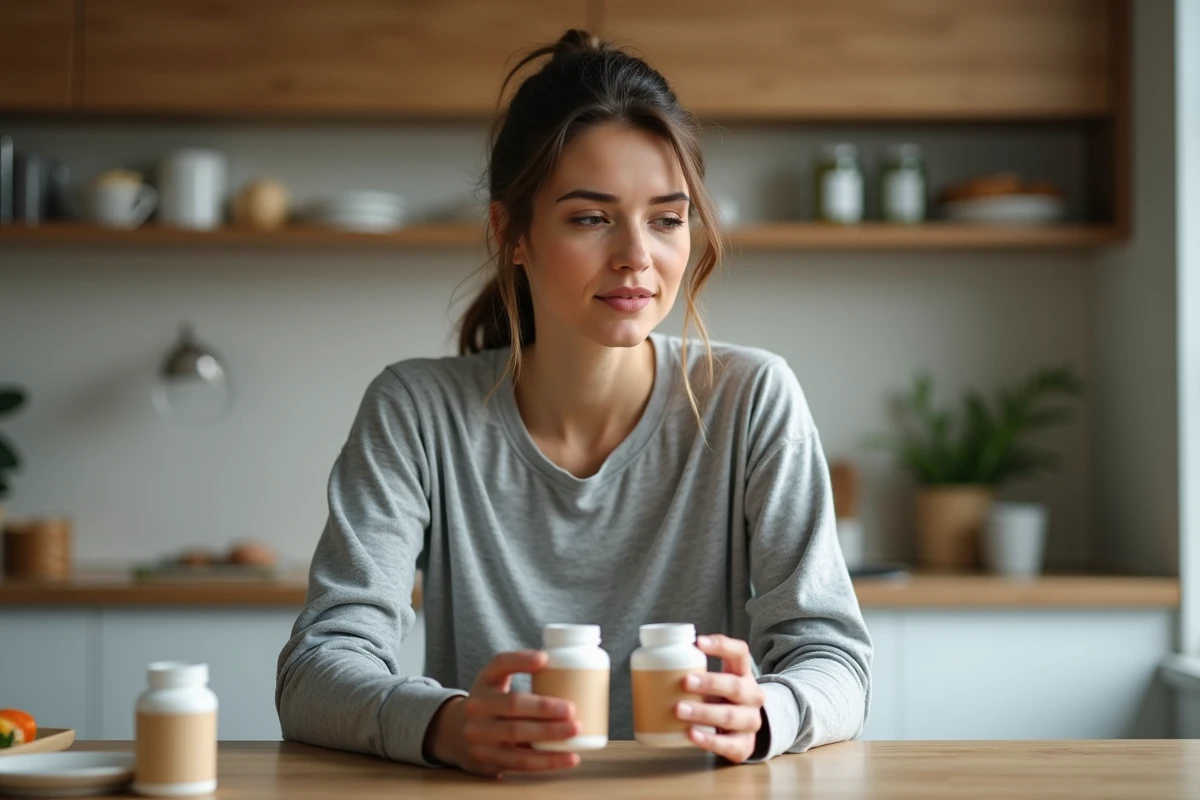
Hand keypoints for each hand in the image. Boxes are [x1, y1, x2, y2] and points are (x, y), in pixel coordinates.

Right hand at [425, 650, 580, 777]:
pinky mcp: (488, 759)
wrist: (455, 735)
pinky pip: (520, 761)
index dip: (521, 661)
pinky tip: (568, 757)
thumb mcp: (495, 682)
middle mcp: (478, 706)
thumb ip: (519, 670)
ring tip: (575, 732)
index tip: (544, 659)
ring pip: (516, 734)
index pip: (500, 664)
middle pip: (511, 704)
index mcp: (485, 681)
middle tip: (571, 709)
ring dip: (549, 734)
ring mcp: (480, 735)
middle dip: (544, 707)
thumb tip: (559, 663)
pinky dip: (547, 761)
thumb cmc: (490, 705)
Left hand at [675, 634, 765, 763]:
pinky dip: (709, 740)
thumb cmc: (719, 700)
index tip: (698, 642)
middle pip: (735, 686)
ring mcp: (750, 722)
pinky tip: (691, 734)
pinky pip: (728, 744)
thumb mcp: (715, 684)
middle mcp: (752, 696)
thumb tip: (650, 665)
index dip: (721, 645)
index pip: (740, 653)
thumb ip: (694, 672)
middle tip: (685, 682)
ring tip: (679, 709)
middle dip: (709, 683)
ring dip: (704, 712)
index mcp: (743, 674)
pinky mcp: (744, 746)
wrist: (741, 732)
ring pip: (730, 716)